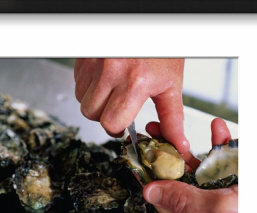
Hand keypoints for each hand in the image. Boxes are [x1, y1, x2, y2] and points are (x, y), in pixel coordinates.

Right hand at [74, 58, 188, 152]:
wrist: (150, 24)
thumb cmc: (162, 50)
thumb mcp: (171, 84)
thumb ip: (172, 118)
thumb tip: (177, 143)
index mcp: (136, 81)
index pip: (111, 122)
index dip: (115, 128)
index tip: (122, 126)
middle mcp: (112, 71)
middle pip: (91, 113)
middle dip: (103, 116)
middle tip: (117, 109)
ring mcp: (96, 62)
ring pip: (81, 98)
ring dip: (94, 100)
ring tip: (113, 90)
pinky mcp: (86, 56)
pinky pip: (78, 81)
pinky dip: (89, 85)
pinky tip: (105, 78)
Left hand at [143, 118, 237, 212]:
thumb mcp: (215, 210)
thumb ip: (181, 199)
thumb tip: (150, 192)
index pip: (160, 194)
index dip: (149, 172)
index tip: (139, 152)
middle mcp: (199, 205)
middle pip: (174, 176)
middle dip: (163, 152)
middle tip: (152, 131)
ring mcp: (215, 190)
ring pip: (195, 164)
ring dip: (187, 143)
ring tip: (173, 124)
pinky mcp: (231, 178)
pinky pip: (221, 158)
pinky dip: (219, 142)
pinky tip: (217, 129)